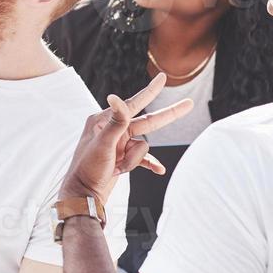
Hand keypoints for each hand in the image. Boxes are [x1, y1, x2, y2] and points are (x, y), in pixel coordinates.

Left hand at [59, 71, 192, 203]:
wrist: (83, 195)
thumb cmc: (88, 168)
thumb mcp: (102, 144)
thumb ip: (115, 121)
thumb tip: (115, 96)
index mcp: (104, 120)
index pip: (133, 103)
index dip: (151, 91)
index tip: (163, 77)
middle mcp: (113, 129)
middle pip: (147, 122)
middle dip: (168, 115)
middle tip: (189, 104)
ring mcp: (119, 144)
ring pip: (142, 147)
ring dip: (134, 160)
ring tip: (117, 169)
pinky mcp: (123, 158)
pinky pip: (143, 158)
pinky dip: (149, 163)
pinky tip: (159, 170)